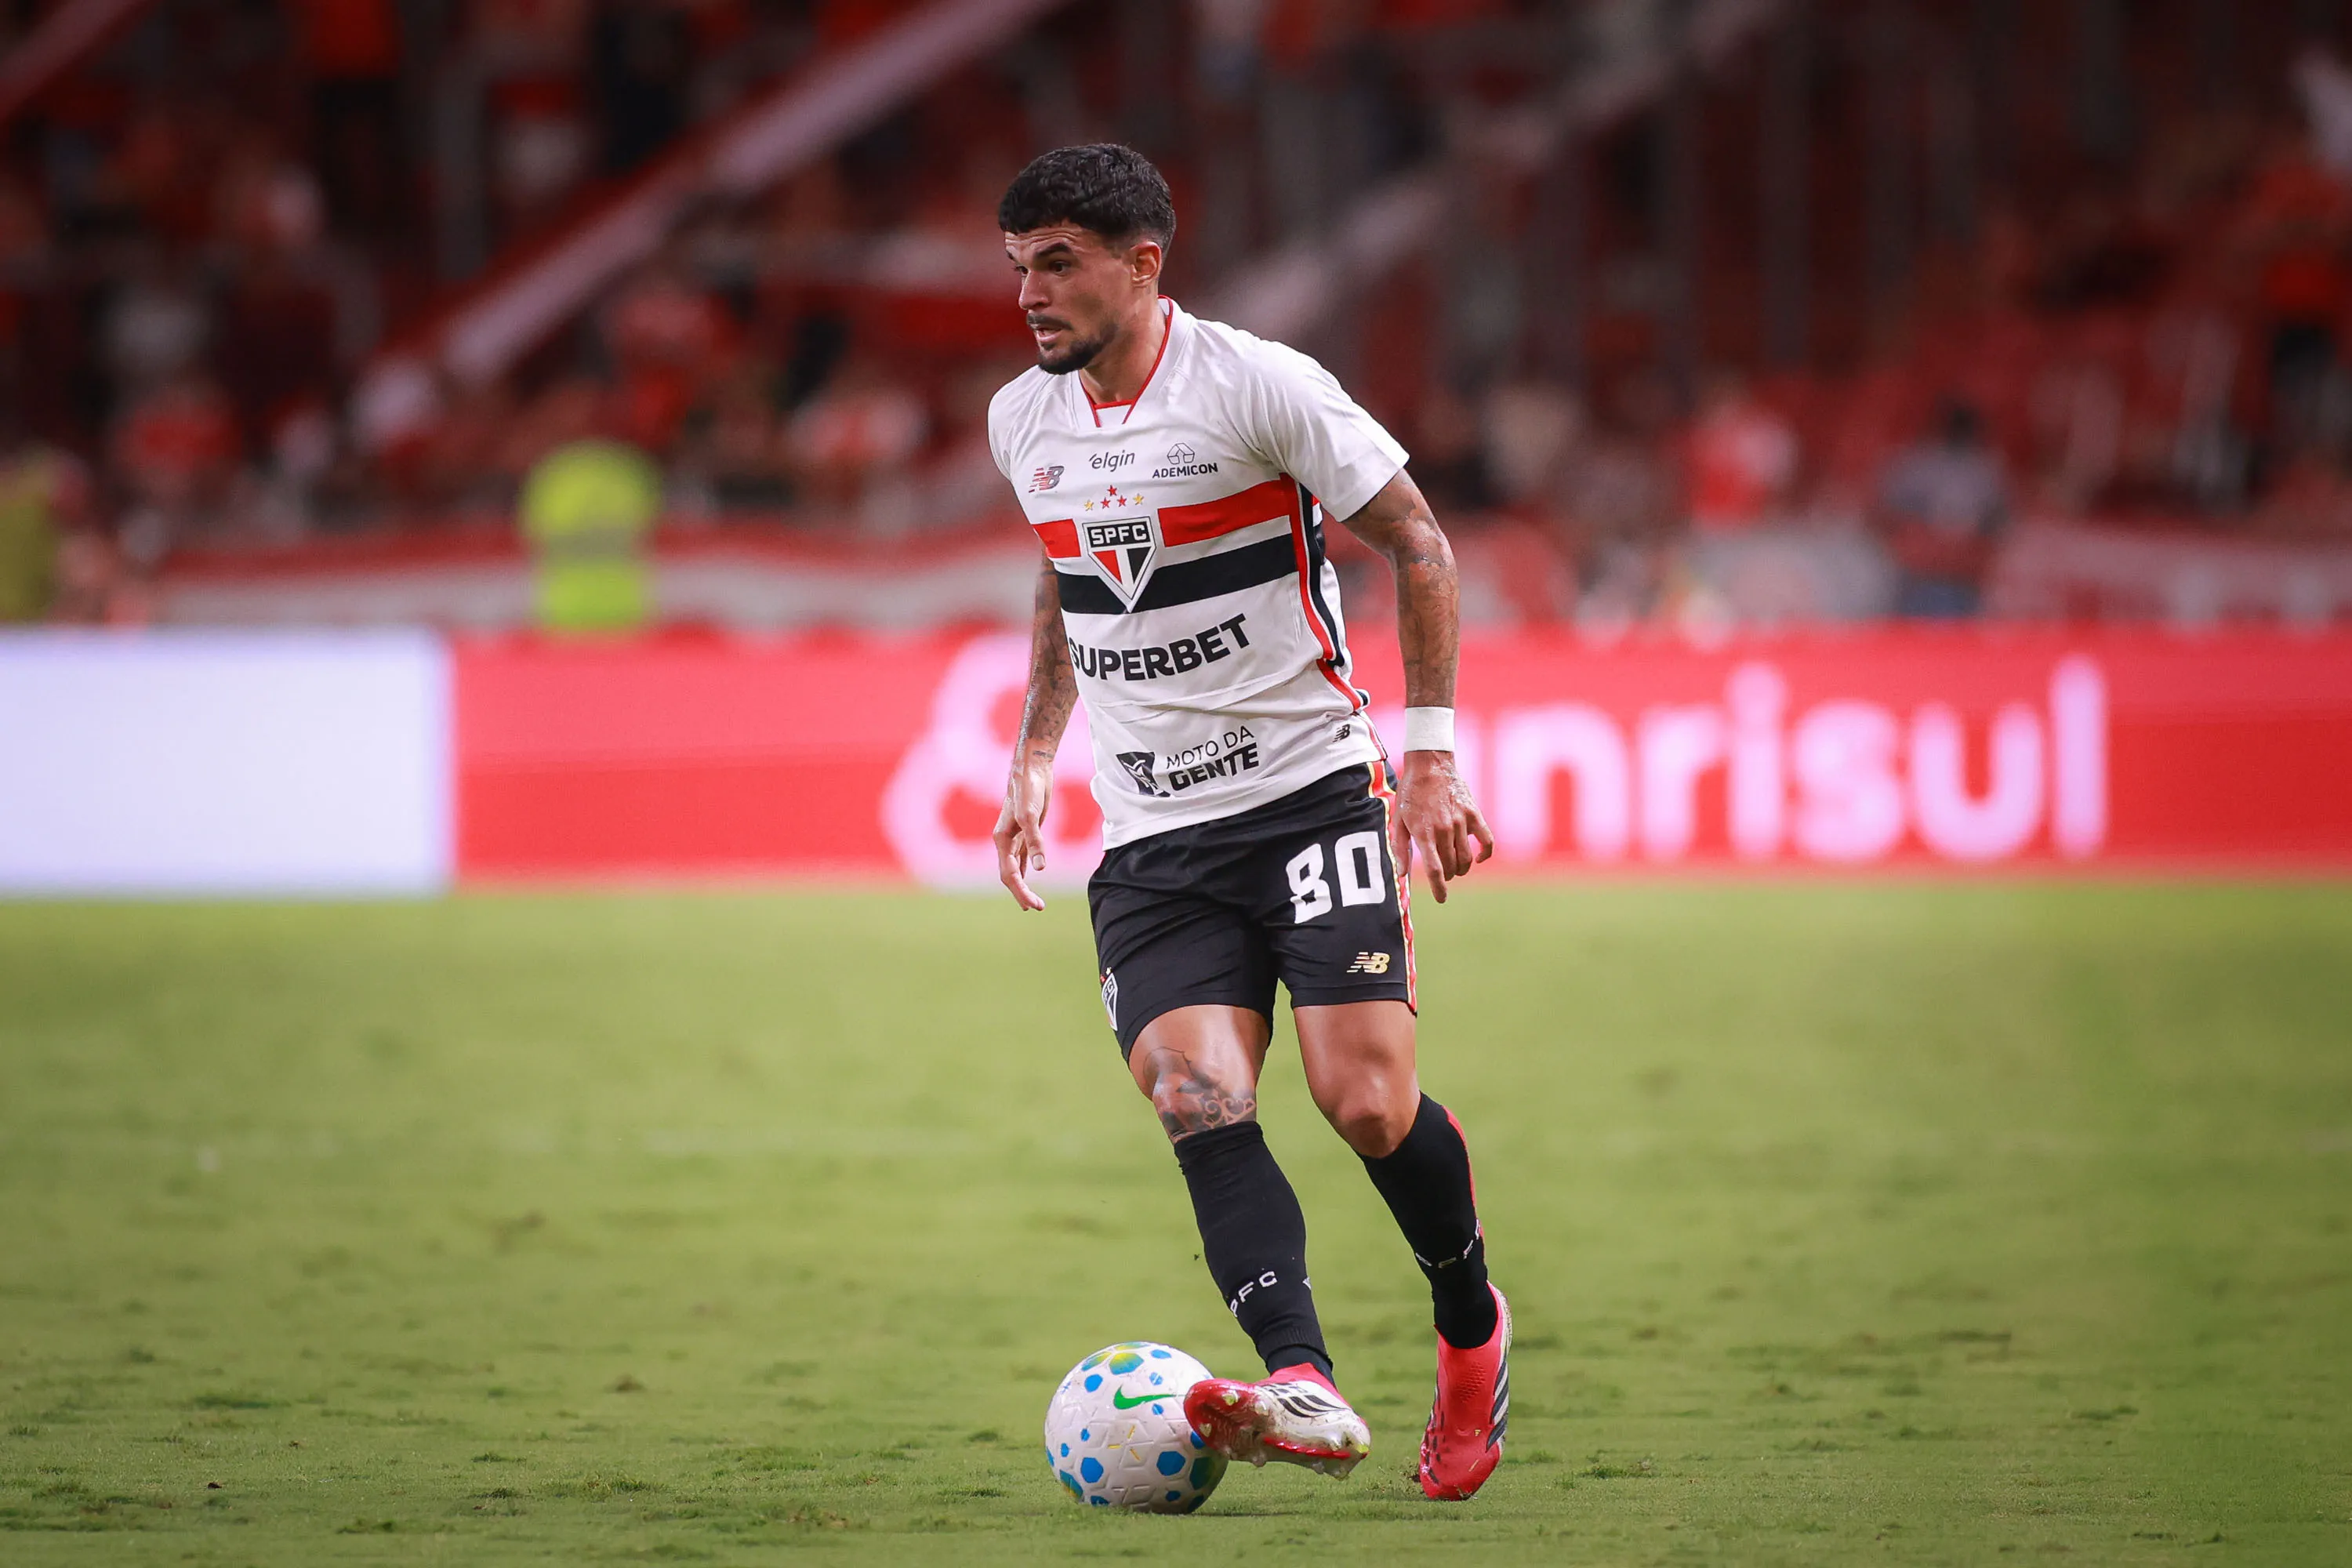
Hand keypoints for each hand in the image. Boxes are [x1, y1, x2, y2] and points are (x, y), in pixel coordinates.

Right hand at [994, 756, 1053, 910]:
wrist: (1031, 768)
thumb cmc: (1028, 789)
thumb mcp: (1031, 815)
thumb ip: (1036, 841)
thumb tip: (1040, 868)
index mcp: (1002, 839)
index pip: (1009, 874)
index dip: (1021, 891)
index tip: (1033, 905)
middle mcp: (1005, 841)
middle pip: (1010, 875)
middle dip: (1021, 893)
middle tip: (1036, 908)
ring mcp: (1015, 836)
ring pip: (1016, 867)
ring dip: (1023, 885)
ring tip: (1033, 903)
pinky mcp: (1025, 830)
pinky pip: (1023, 856)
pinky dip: (1027, 869)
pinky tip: (1032, 876)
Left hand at [1391, 750, 1493, 904]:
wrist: (1430, 765)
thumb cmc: (1411, 793)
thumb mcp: (1399, 820)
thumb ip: (1400, 848)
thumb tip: (1402, 874)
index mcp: (1424, 833)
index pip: (1435, 870)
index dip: (1439, 889)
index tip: (1442, 899)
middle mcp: (1444, 830)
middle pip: (1451, 867)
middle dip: (1447, 876)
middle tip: (1443, 873)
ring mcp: (1462, 822)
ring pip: (1467, 858)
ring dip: (1462, 868)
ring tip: (1456, 866)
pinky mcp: (1475, 814)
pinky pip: (1487, 841)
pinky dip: (1485, 854)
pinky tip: (1478, 858)